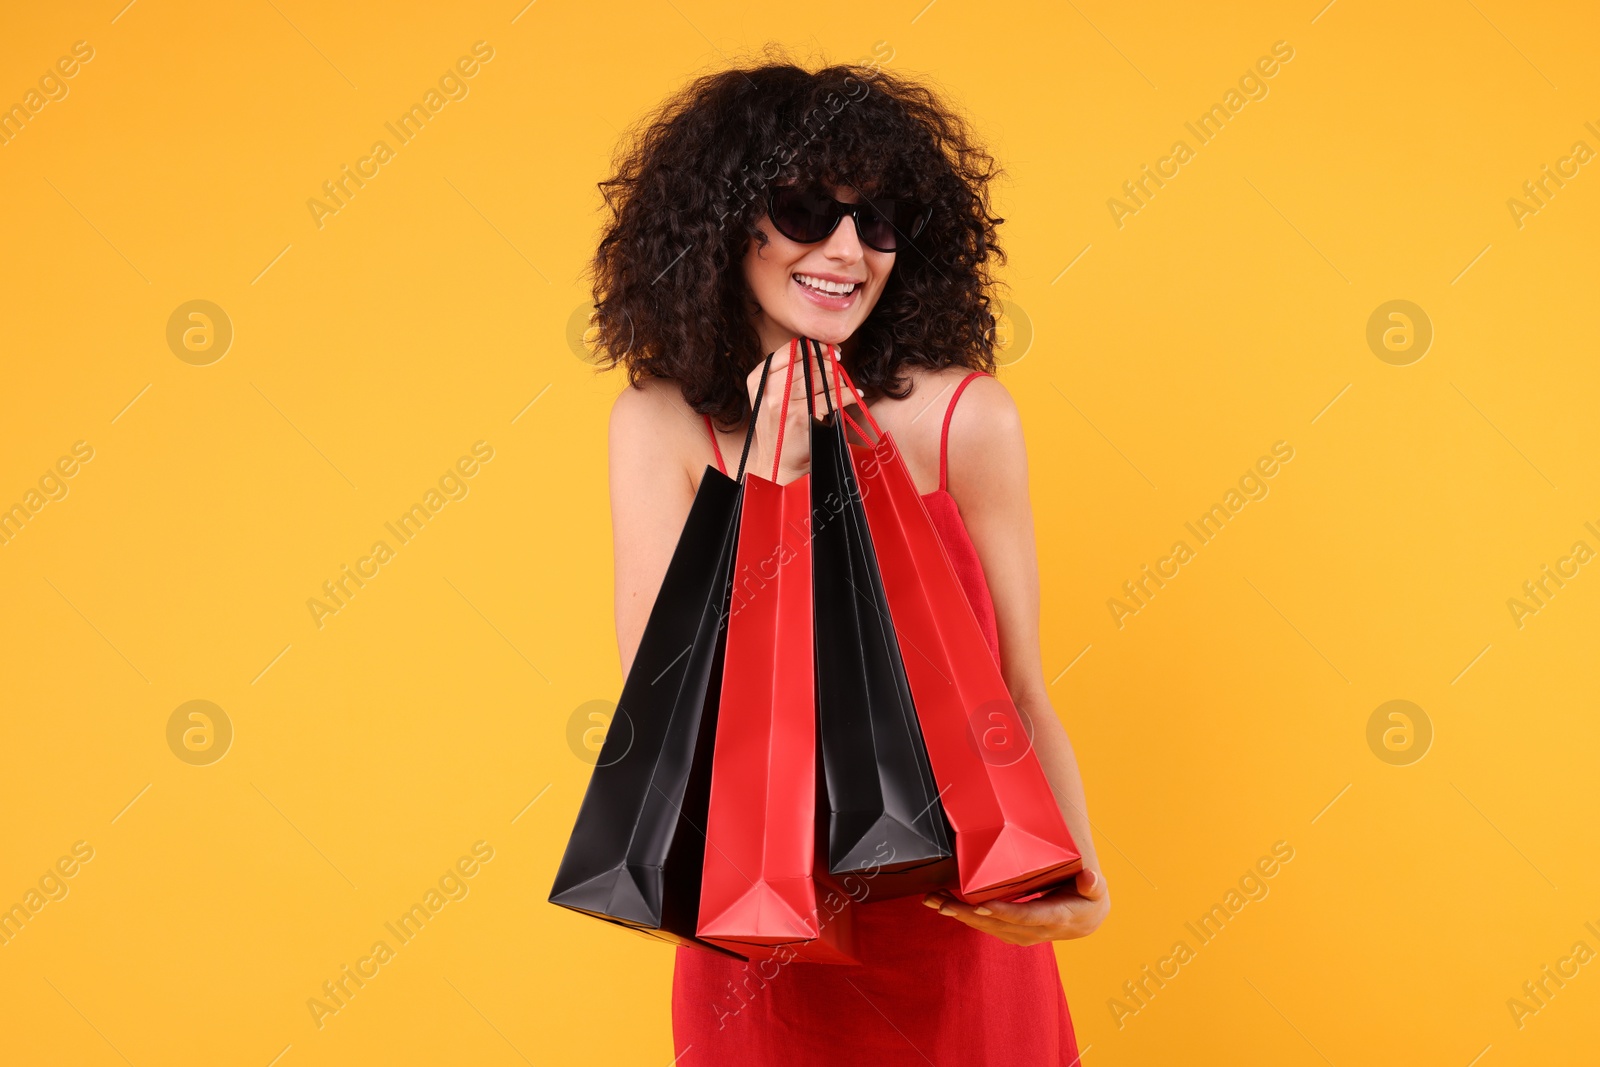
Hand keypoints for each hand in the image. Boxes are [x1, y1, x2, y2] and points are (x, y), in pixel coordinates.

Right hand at [743, 339, 857, 484]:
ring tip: (846, 384)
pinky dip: (848, 395)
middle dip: (830, 363)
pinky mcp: (802, 417)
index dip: (814, 347)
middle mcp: (768, 389)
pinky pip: (833, 398)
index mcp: (758, 379)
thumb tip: (821, 349)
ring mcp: (784, 403)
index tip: (829, 350)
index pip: (790, 350)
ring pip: (822, 379)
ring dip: (840, 380)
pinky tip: (854, 395)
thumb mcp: (771, 397)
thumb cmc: (779, 428)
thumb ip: (786, 373)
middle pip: (809, 363)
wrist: (778, 464)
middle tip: (839, 367)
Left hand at [922, 869, 1109, 946]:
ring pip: (986, 926)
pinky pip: (985, 925)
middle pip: (997, 924)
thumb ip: (1093, 884)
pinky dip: (964, 915)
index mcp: (1055, 919)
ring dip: (959, 914)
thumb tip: (1090, 878)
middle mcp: (1035, 931)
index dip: (1004, 912)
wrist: (1088, 918)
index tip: (980, 905)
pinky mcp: (1011, 932)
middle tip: (941, 901)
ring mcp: (1021, 934)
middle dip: (967, 913)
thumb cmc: (1090, 898)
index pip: (1026, 917)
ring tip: (934, 900)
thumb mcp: (1096, 889)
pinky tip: (945, 904)